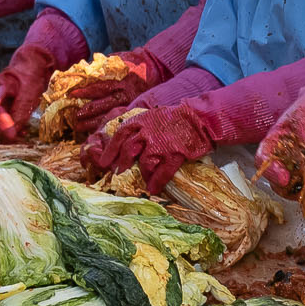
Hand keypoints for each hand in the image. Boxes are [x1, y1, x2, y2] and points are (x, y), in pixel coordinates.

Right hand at [0, 45, 59, 140]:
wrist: (32, 65)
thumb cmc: (30, 74)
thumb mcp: (29, 89)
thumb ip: (21, 107)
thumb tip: (15, 128)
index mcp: (0, 86)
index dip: (0, 120)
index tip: (8, 132)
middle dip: (2, 128)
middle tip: (15, 136)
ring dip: (6, 130)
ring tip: (20, 134)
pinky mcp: (5, 108)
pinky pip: (4, 121)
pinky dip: (12, 127)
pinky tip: (22, 131)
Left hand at [42, 58, 156, 138]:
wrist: (154, 68)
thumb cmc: (132, 63)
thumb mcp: (117, 59)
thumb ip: (101, 66)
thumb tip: (80, 72)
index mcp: (120, 78)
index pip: (100, 86)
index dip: (86, 91)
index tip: (72, 94)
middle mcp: (125, 92)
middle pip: (104, 103)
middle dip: (88, 110)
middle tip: (74, 116)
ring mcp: (130, 102)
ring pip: (110, 113)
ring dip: (93, 122)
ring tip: (79, 127)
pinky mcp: (133, 108)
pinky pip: (117, 118)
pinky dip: (105, 124)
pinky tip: (95, 130)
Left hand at [84, 106, 215, 194]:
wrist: (200, 118)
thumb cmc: (176, 118)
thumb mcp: (152, 116)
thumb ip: (139, 127)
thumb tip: (127, 143)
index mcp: (140, 121)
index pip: (119, 137)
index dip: (110, 151)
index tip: (104, 163)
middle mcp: (147, 133)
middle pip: (128, 151)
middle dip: (122, 165)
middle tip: (120, 174)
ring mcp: (160, 145)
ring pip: (144, 164)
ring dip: (142, 175)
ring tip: (142, 182)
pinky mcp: (174, 155)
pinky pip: (162, 173)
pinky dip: (156, 183)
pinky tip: (153, 189)